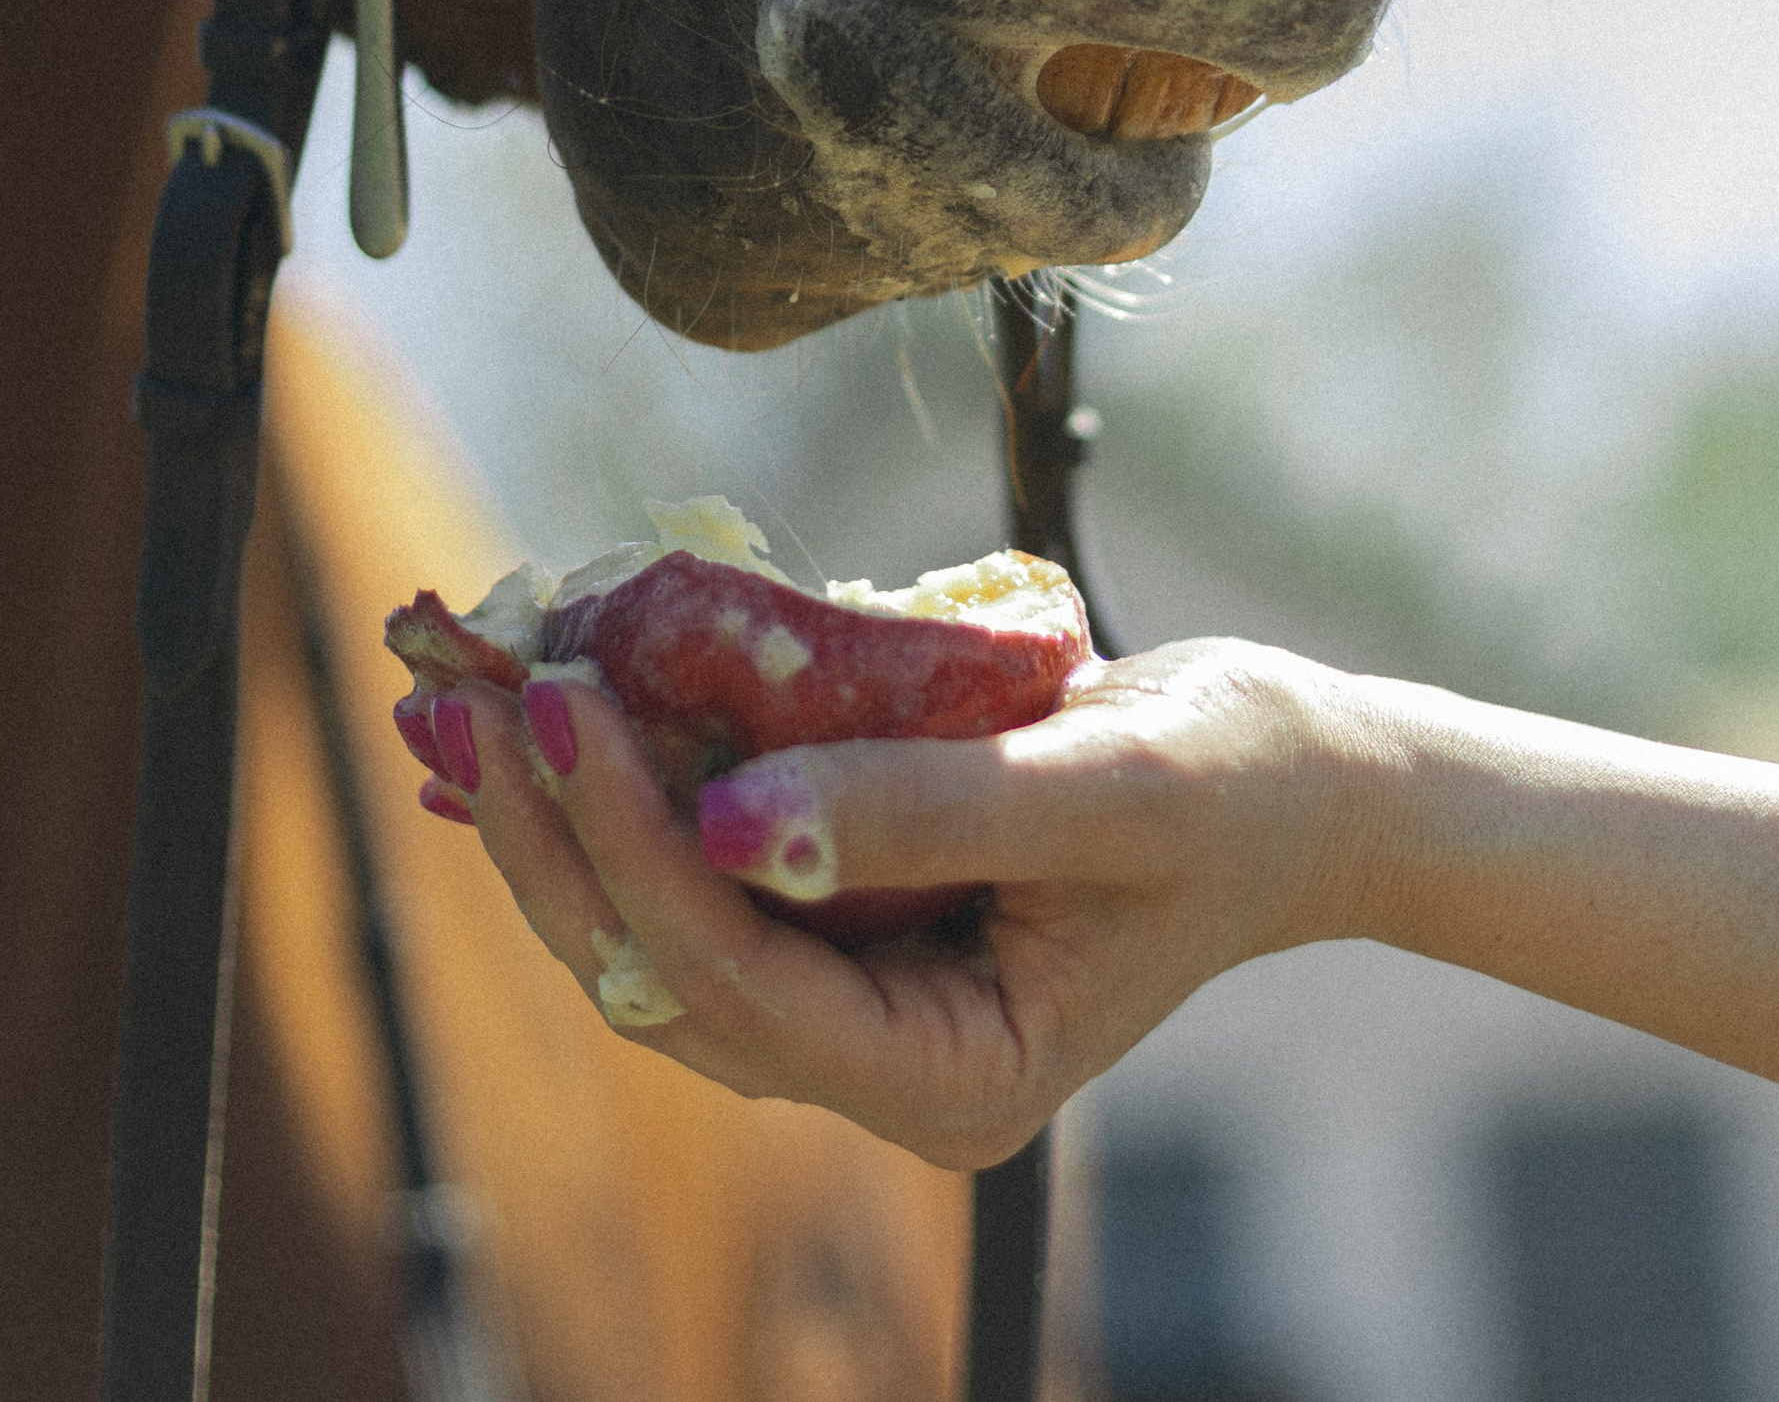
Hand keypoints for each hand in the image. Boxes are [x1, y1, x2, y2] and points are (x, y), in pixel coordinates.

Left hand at [429, 639, 1368, 1169]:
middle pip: (668, 975)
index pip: (744, 981)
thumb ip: (929, 807)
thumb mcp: (1106, 782)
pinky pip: (706, 879)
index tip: (560, 705)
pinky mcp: (848, 926)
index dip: (634, 849)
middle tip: (475, 701)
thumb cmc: (1233, 781)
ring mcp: (862, 1003)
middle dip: (562, 841)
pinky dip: (633, 797)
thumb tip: (733, 821)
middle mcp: (888, 1065)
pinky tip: (565, 710)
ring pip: (662, 937)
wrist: (1303, 783)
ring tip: (476, 702)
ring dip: (569, 822)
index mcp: (959, 1079)